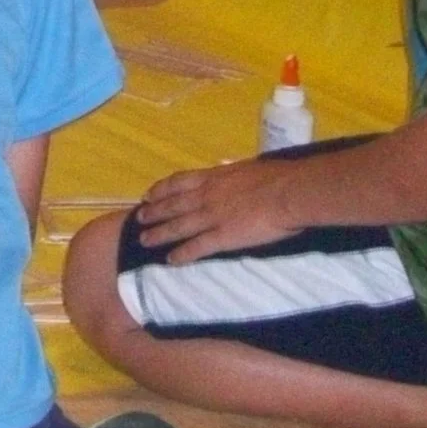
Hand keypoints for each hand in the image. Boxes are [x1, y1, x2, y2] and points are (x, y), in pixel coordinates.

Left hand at [134, 160, 300, 262]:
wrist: (288, 192)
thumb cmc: (275, 177)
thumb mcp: (246, 167)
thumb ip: (232, 173)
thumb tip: (228, 171)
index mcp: (213, 177)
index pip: (179, 182)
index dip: (161, 190)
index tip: (148, 195)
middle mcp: (206, 196)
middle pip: (172, 205)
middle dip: (154, 213)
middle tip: (139, 219)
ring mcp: (211, 217)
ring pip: (178, 226)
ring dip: (159, 234)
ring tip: (144, 241)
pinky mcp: (222, 237)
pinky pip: (196, 247)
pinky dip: (181, 254)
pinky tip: (170, 260)